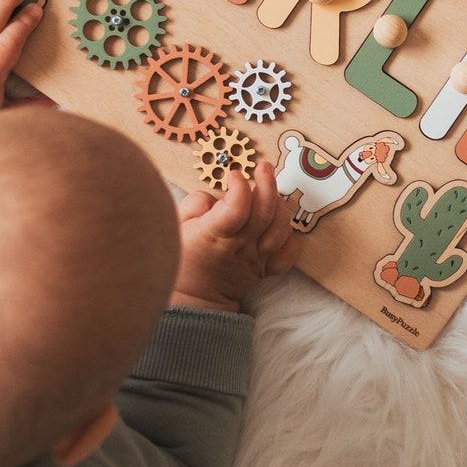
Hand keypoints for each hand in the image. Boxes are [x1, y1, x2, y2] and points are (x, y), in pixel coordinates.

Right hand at [171, 161, 299, 313]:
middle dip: (268, 184)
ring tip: (272, 192)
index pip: (235, 209)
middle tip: (263, 167)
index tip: (233, 174)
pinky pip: (288, 254)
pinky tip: (282, 224)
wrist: (192, 299)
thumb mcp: (176, 227)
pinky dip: (291, 237)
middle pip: (264, 214)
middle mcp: (239, 247)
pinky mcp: (265, 269)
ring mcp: (255, 259)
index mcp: (214, 235)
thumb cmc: (182, 258)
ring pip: (280, 230)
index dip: (239, 187)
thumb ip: (195, 204)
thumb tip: (218, 194)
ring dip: (281, 207)